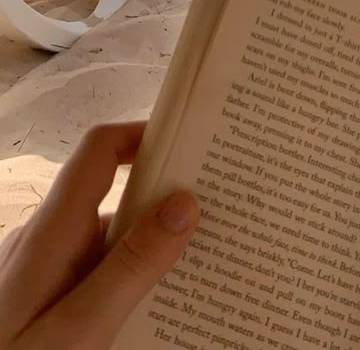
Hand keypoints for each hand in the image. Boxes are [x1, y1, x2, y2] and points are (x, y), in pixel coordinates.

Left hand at [0, 122, 198, 348]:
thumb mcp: (80, 330)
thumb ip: (132, 268)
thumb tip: (184, 202)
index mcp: (50, 233)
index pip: (99, 152)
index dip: (143, 136)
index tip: (192, 146)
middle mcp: (42, 243)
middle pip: (111, 200)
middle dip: (163, 207)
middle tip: (217, 221)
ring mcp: (37, 276)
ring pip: (104, 246)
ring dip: (149, 257)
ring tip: (200, 277)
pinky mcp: (37, 306)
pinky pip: (90, 279)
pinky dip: (125, 288)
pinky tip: (155, 319)